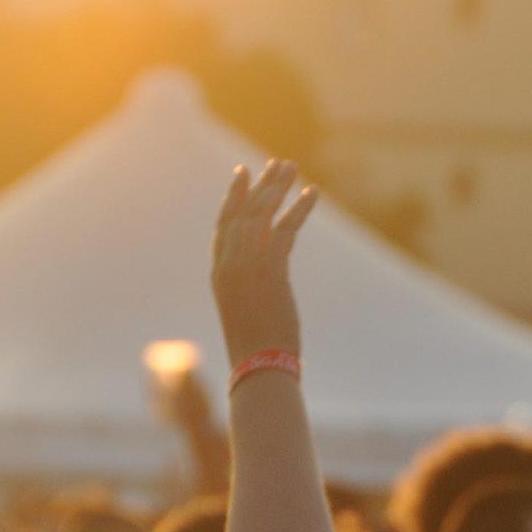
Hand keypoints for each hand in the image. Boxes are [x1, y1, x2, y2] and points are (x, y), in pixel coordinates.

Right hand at [211, 160, 317, 365]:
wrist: (260, 367)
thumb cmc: (256, 351)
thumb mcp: (248, 314)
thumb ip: (252, 288)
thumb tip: (268, 284)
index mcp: (219, 275)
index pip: (223, 227)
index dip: (233, 199)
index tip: (242, 175)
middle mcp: (229, 264)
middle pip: (243, 212)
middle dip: (260, 185)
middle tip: (277, 164)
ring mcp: (247, 265)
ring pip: (262, 214)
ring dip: (278, 188)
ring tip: (292, 167)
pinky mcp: (270, 269)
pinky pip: (285, 228)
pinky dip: (300, 208)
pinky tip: (312, 192)